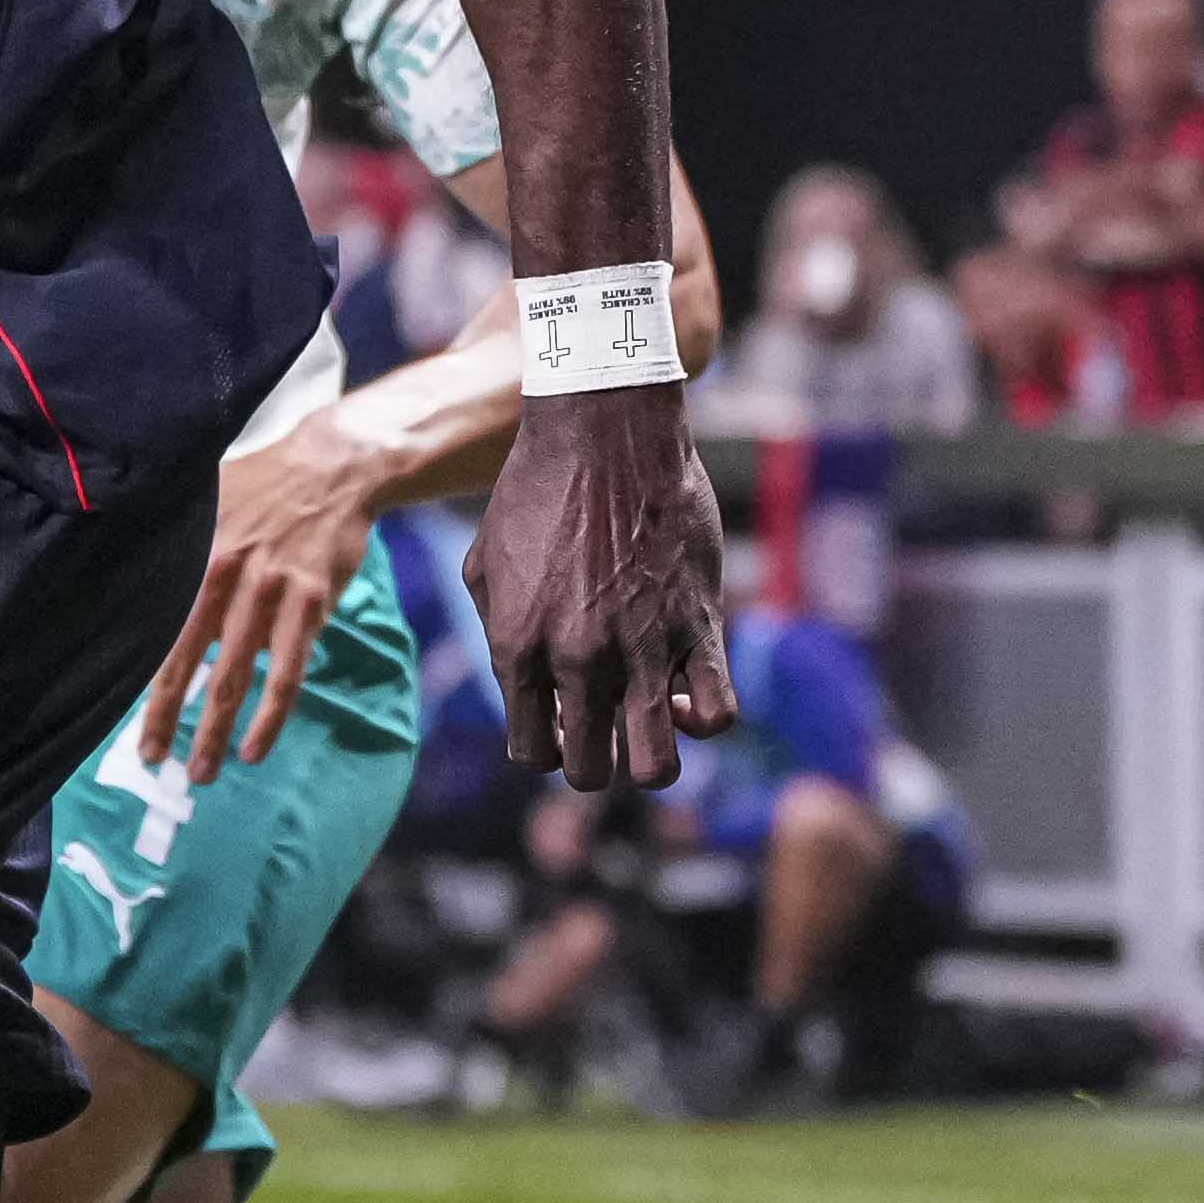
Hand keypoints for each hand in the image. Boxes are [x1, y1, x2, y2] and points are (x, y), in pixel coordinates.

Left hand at [143, 422, 392, 780]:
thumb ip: (170, 542)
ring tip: (200, 773)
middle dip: (165, 719)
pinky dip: (270, 718)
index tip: (122, 716)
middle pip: (185, 662)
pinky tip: (254, 750)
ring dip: (214, 732)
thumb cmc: (261, 486)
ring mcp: (269, 593)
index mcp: (191, 556)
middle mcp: (223, 576)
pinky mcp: (309, 605)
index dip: (137, 680)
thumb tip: (121, 574)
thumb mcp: (203, 500)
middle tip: (152, 761)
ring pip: (234, 678)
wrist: (333, 468)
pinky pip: (287, 675)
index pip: (155, 631)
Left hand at [467, 381, 731, 789]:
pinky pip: (719, 714)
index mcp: (518, 650)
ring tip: (650, 719)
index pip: (533, 753)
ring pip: (656, 765)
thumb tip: (522, 686)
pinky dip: (705, 719)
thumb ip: (499, 634)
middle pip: (589, 770)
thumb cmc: (536, 490)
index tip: (562, 718)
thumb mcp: (485, 565)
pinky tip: (691, 693)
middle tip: (606, 721)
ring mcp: (642, 649)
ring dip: (652, 757)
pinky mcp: (698, 626)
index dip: (548, 744)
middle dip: (596, 758)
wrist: (604, 431)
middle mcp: (578, 661)